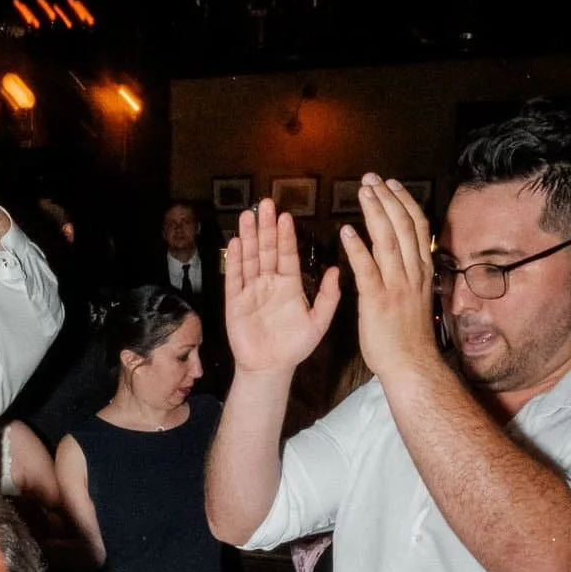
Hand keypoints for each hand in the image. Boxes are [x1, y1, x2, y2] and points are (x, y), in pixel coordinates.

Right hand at [223, 199, 341, 376]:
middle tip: (266, 203)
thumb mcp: (318, 322)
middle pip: (267, 249)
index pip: (287, 254)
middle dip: (266, 227)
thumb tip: (336, 270)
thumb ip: (328, 297)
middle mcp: (270, 283)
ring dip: (248, 237)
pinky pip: (234, 277)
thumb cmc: (295, 346)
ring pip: (249, 258)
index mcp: (290, 285)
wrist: (271, 368)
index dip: (286, 236)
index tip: (286, 216)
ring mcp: (251, 290)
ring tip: (248, 215)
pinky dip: (234, 260)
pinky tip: (235, 242)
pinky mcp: (235, 301)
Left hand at [341, 173, 440, 385]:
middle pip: (404, 226)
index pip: (418, 228)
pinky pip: (368, 269)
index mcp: (422, 272)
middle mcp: (413, 274)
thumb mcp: (417, 299)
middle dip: (388, 198)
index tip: (392, 184)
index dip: (404, 202)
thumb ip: (410, 275)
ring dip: (376, 212)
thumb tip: (405, 257)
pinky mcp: (379, 301)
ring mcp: (398, 286)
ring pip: (389, 240)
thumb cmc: (409, 338)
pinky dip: (358, 247)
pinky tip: (347, 230)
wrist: (412, 366)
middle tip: (372, 178)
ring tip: (363, 191)